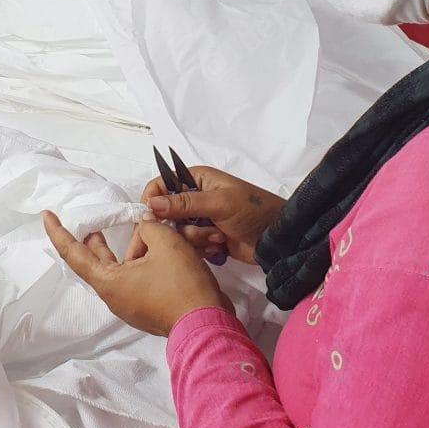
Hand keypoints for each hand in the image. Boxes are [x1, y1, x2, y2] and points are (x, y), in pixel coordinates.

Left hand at [41, 210, 234, 336]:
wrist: (207, 324)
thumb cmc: (181, 285)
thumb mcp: (165, 244)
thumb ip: (149, 227)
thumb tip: (145, 225)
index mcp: (109, 282)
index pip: (74, 254)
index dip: (59, 232)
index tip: (47, 216)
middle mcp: (115, 295)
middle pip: (100, 260)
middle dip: (101, 236)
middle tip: (96, 217)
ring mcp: (133, 303)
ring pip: (126, 266)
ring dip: (136, 245)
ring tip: (148, 224)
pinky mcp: (150, 306)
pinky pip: (141, 277)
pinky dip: (147, 258)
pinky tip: (163, 243)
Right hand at [126, 167, 284, 265]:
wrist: (278, 239)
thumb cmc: (253, 211)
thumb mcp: (219, 203)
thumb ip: (185, 204)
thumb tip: (152, 204)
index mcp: (197, 179)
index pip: (163, 183)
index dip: (153, 199)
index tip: (150, 216)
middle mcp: (196, 197)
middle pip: (167, 212)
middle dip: (181, 225)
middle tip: (201, 228)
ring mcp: (201, 219)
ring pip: (178, 232)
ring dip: (197, 238)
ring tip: (218, 237)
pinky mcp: (207, 238)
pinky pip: (190, 245)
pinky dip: (203, 248)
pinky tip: (220, 246)